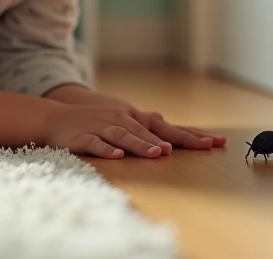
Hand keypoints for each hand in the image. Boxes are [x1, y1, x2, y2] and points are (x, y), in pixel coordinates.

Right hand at [44, 85, 226, 151]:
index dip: (192, 135)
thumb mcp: (123, 122)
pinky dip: (107, 149)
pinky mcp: (85, 137)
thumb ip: (146, 130)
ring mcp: (103, 127)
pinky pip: (97, 144)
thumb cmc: (95, 122)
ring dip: (142, 144)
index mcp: (135, 118)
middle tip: (200, 146)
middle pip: (152, 130)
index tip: (216, 143)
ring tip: (158, 153)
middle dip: (175, 139)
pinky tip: (117, 155)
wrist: (56, 117)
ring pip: (125, 136)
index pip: (169, 127)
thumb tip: (172, 139)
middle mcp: (123, 120)